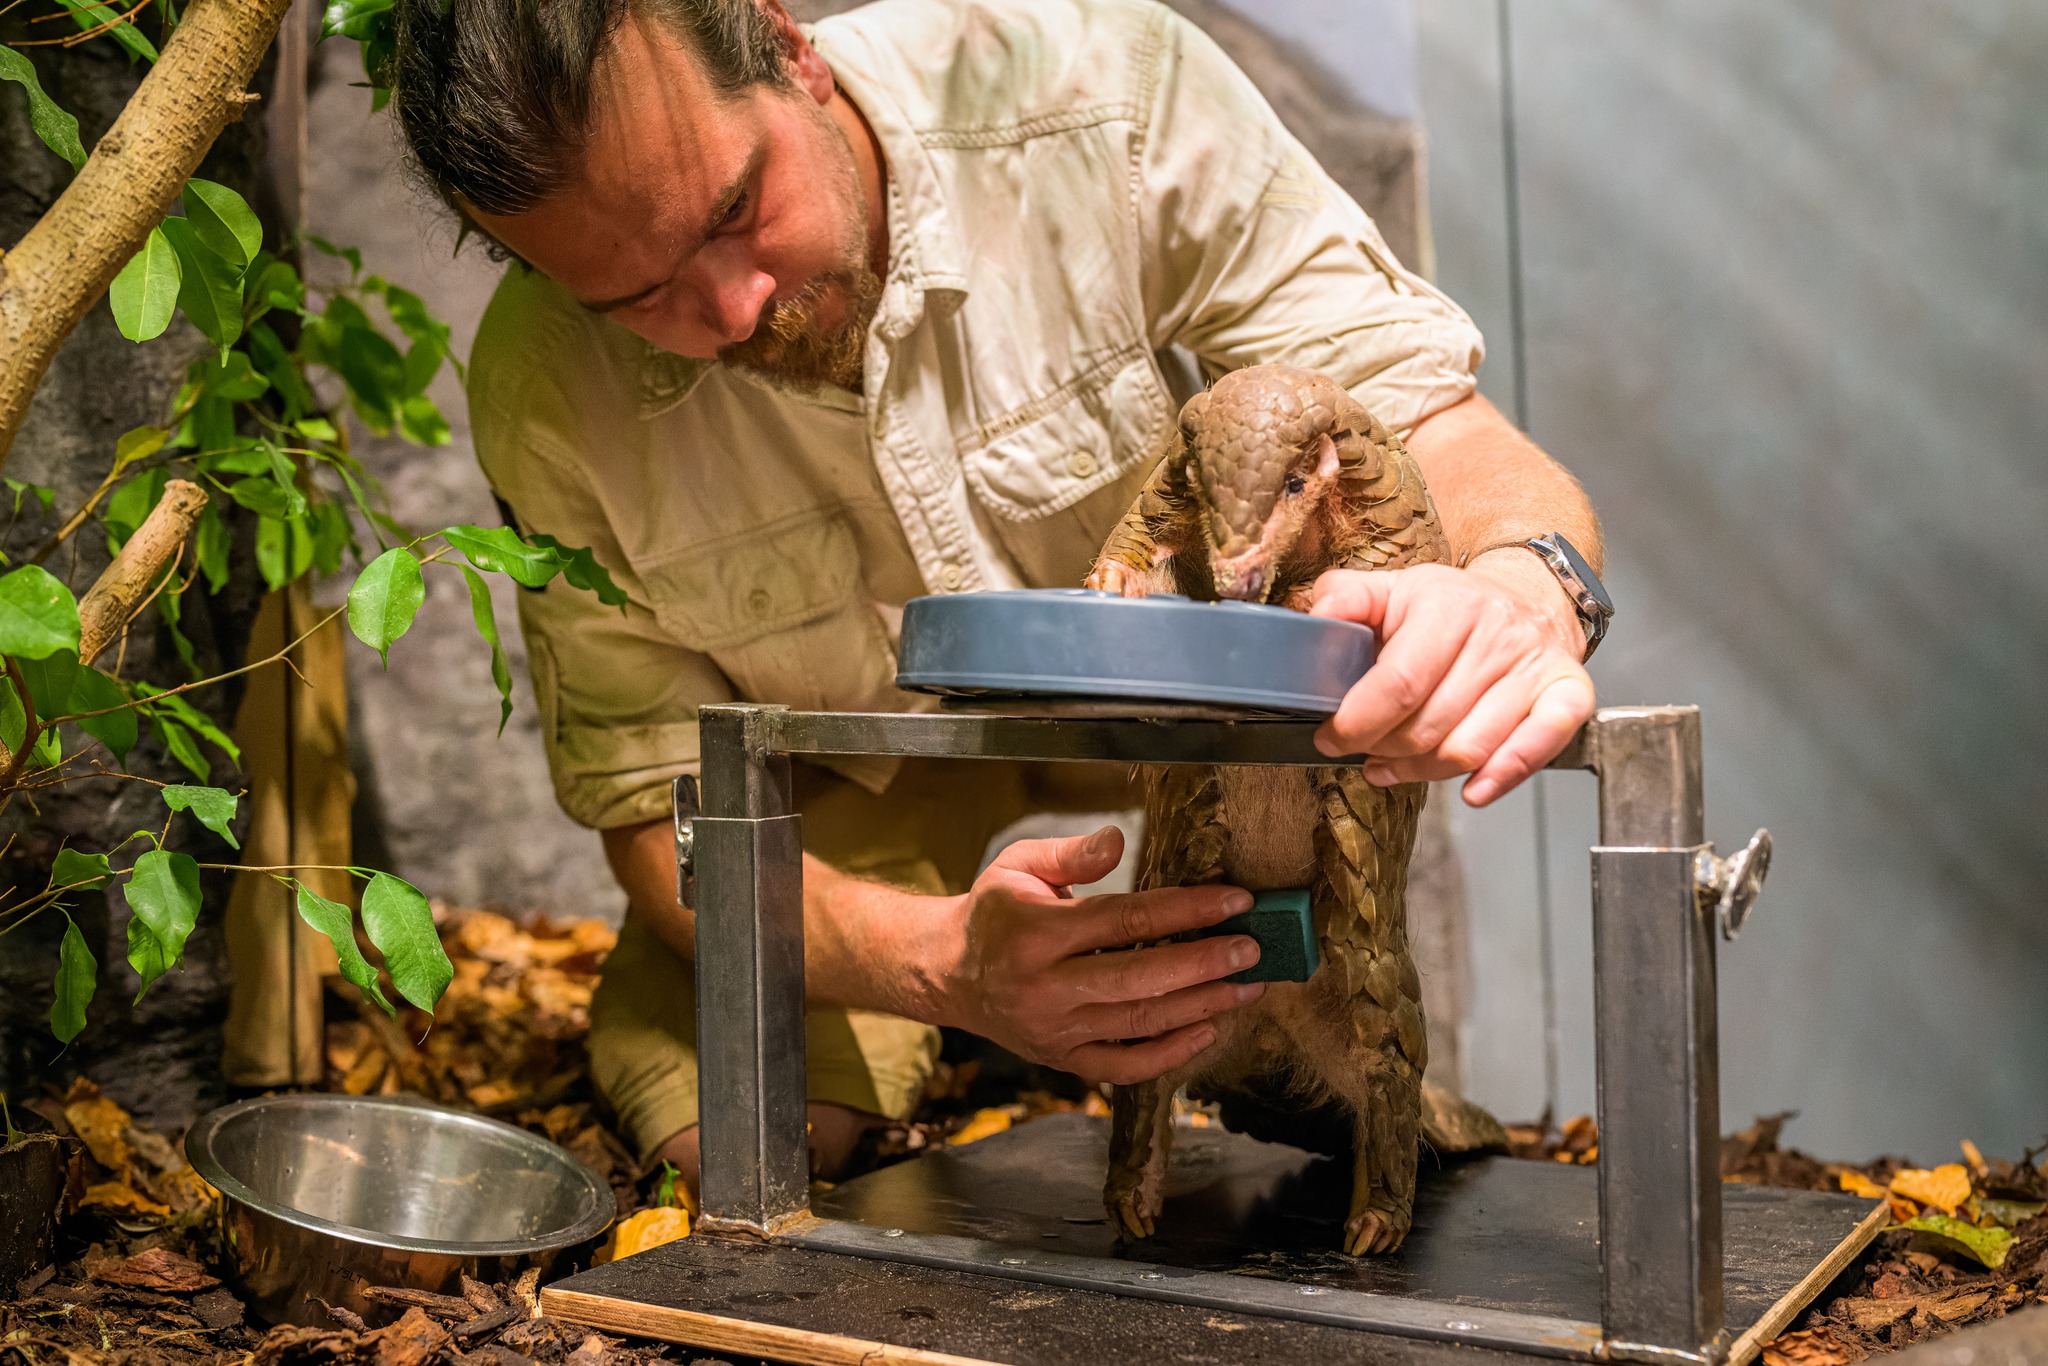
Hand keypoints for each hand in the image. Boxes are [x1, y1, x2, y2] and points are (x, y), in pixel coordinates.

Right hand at [933, 827, 1264, 1084]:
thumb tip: (1118, 840)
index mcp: (1036, 932)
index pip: (1125, 920)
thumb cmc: (993, 911)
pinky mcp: (1061, 1059)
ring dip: (1200, 1007)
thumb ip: (1071, 853)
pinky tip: (1206, 1032)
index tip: (1235, 901)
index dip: (1185, 910)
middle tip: (1252, 950)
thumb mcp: (1018, 865)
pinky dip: (1167, 1055)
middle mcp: (1045, 987)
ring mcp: (1054, 1030)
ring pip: (1139, 1023)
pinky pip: (1121, 1067)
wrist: (947, 972)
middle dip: (1204, 964)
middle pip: (1140, 979)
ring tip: (1246, 987)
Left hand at [1309, 551, 1594, 805]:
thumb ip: (1347, 597)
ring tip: (1395, 767)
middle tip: (1363, 751)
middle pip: (1430, 725)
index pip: (1398, 684)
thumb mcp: (1393, 589)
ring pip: (1470, 748)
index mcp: (1449, 607)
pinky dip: (1503, 777)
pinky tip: (1472, 791)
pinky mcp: (1568, 694)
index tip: (1332, 737)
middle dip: (1385, 750)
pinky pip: (1538, 746)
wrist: (1526, 598)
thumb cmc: (1451, 606)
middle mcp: (1497, 635)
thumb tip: (1319, 616)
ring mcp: (1535, 667)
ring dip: (1424, 772)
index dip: (1358, 722)